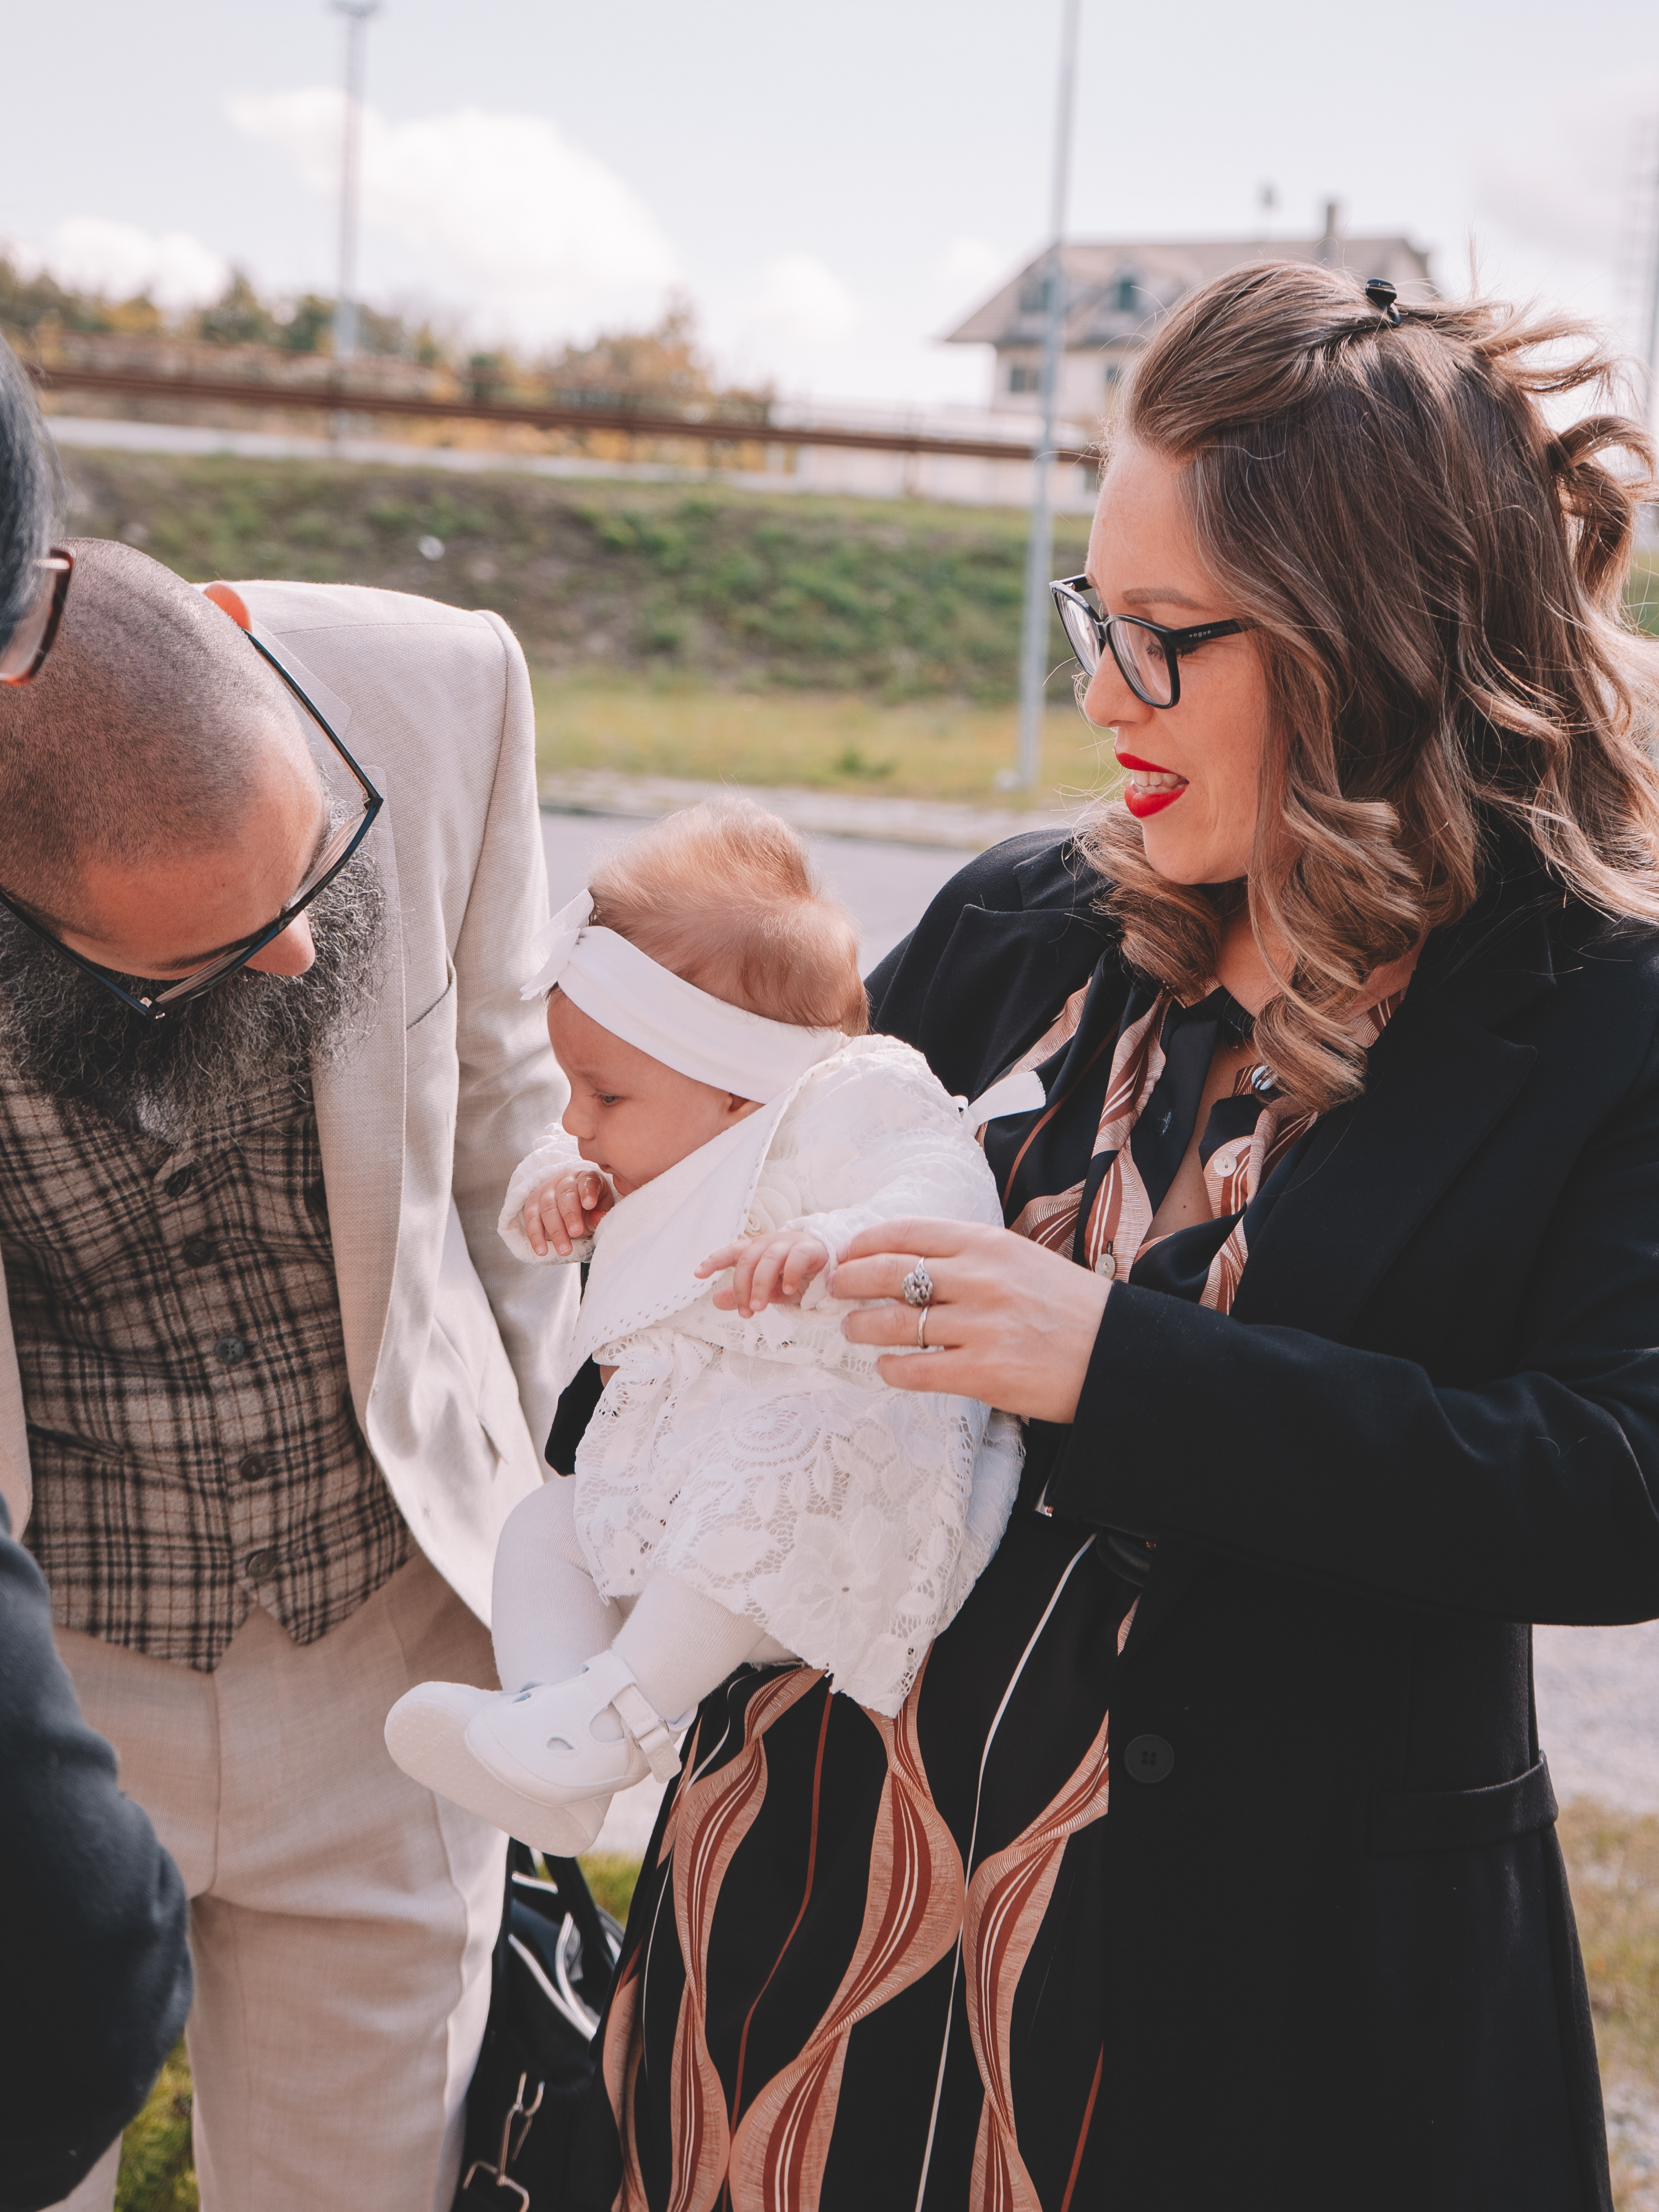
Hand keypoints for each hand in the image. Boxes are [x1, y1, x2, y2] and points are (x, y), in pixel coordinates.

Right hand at [522, 1167, 615, 1257]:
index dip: (587, 1192)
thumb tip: (599, 1218)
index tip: (590, 1205)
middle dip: (569, 1216)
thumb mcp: (601, 1205)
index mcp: (585, 1177)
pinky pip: (531, 1219)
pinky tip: (541, 1250)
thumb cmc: (590, 1203)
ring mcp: (546, 1191)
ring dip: (555, 1231)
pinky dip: (535, 1236)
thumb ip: (600, 1212)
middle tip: (576, 1233)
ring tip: (564, 1249)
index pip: (586, 1182)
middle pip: (565, 1196)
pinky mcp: (532, 1204)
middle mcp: (564, 1181)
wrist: (572, 1199)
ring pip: (547, 1209)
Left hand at [697, 1231, 830, 1315]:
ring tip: (759, 1307)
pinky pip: (796, 1257)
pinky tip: (788, 1291)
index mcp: (757, 1251)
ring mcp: (790, 1243)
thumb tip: (715, 1302)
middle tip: (746, 1312)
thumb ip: (744, 1295)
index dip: (714, 1260)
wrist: (831, 1270)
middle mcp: (770, 1243)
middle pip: (748, 1259)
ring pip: (768, 1259)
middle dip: (742, 1287)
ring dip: (760, 1285)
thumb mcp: (767, 1290)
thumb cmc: (796, 1277)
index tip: (698, 1274)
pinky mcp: (811, 1249)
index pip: (732, 1251)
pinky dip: (789, 1274)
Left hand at [833, 1217, 1108, 1423]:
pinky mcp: (984, 1373)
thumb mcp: (1021, 1259)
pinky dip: (891, 1369)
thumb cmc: (1068, 1307)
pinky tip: (888, 1368)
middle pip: (886, 1272)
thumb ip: (970, 1255)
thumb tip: (910, 1259)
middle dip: (848, 1280)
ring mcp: (981, 1327)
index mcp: (988, 1244)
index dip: (865, 1242)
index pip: (906, 1232)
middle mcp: (980, 1279)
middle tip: (834, 1289)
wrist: (1118, 1355)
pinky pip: (914, 1369)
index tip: (847, 1253)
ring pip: (892, 1323)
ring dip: (861, 1327)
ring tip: (853, 1330)